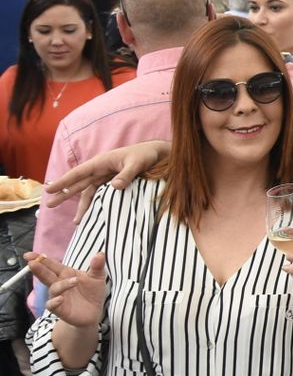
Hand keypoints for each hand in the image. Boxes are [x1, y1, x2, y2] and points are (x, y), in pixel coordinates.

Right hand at [26, 251, 107, 327]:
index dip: (41, 259)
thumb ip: (97, 266)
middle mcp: (58, 284)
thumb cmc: (92, 292)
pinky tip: (60, 298)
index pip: (51, 264)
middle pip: (46, 275)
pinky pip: (52, 305)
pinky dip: (55, 302)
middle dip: (39, 269)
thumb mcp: (97, 277)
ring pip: (53, 289)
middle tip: (32, 263)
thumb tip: (100, 253)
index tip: (29, 255)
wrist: (93, 312)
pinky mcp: (59, 309)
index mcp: (65, 274)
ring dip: (61, 285)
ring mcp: (58, 296)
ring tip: (74, 281)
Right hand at [46, 140, 169, 217]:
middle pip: (79, 183)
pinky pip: (100, 194)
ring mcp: (107, 176)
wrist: (159, 154)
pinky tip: (92, 215)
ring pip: (89, 191)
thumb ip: (126, 175)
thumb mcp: (137, 163)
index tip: (49, 189)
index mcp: (102, 162)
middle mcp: (101, 169)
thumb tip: (114, 188)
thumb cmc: (147, 155)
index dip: (64, 181)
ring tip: (75, 221)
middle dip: (64, 194)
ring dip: (81, 204)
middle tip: (49, 205)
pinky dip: (95, 204)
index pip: (79, 173)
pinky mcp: (114, 182)